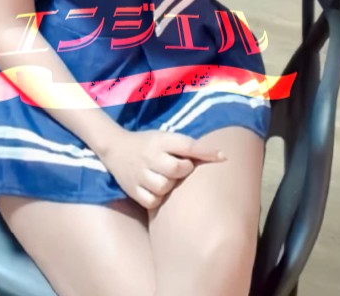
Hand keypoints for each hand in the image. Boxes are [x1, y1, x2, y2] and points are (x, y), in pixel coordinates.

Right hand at [98, 127, 226, 209]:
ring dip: (168, 186)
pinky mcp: (132, 189)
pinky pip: (152, 201)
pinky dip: (157, 199)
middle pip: (176, 169)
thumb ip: (189, 147)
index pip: (187, 145)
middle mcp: (149, 156)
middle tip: (178, 168)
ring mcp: (139, 173)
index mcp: (160, 140)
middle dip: (182, 170)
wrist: (115, 148)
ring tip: (165, 179)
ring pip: (164, 187)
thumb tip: (222, 156)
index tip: (223, 156)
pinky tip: (155, 190)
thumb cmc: (149, 144)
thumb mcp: (166, 138)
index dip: (206, 152)